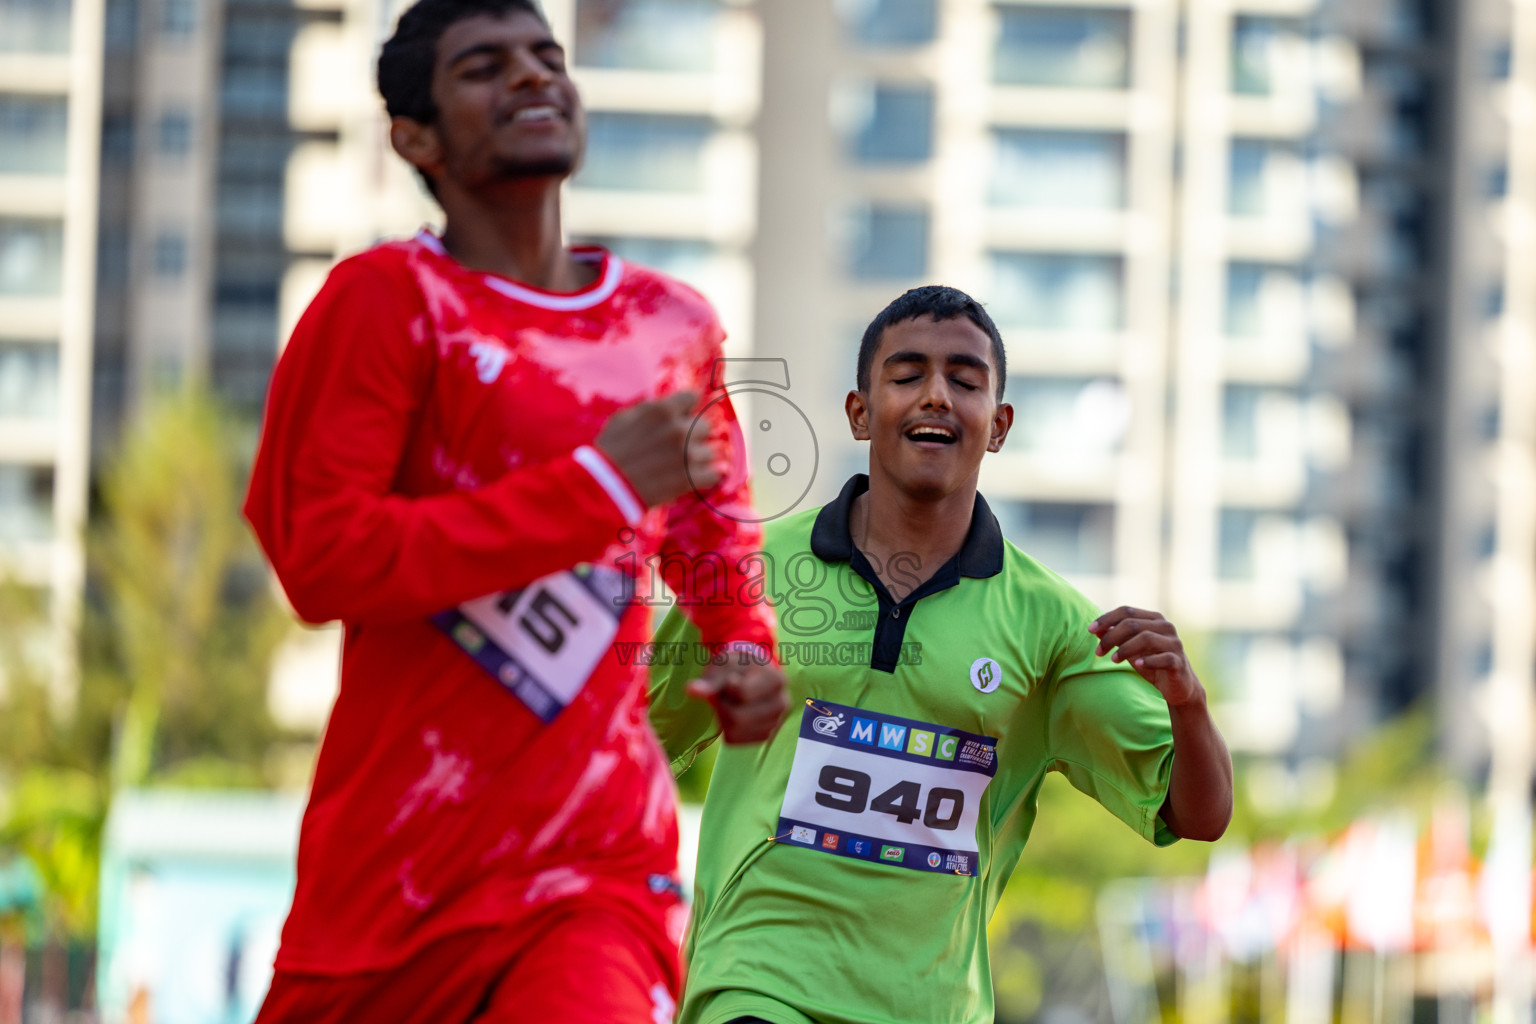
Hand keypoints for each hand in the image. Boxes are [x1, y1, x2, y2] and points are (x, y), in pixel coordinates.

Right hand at [594, 392, 719, 506]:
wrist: (605, 485)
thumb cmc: (611, 450)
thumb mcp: (625, 417)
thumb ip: (652, 408)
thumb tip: (673, 404)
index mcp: (663, 410)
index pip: (693, 397)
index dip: (686, 409)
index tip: (681, 418)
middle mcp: (679, 429)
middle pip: (705, 426)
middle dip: (694, 435)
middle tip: (677, 448)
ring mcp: (687, 454)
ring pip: (710, 451)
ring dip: (698, 459)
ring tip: (678, 466)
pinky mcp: (690, 479)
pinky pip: (714, 474)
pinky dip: (705, 478)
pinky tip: (691, 478)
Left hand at [686, 658, 788, 744]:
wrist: (750, 674)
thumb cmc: (737, 666)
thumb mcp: (724, 665)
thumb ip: (709, 679)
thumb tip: (690, 690)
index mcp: (776, 679)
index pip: (742, 694)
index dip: (727, 688)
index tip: (732, 680)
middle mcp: (782, 703)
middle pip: (738, 717)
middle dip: (723, 705)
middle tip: (726, 694)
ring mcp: (776, 722)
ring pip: (735, 730)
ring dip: (724, 717)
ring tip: (731, 702)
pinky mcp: (765, 735)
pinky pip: (735, 740)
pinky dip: (727, 728)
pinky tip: (734, 713)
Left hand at [1088, 606, 1203, 707]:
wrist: (1177, 685)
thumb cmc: (1151, 661)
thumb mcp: (1130, 648)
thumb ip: (1115, 637)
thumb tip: (1095, 629)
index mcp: (1154, 619)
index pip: (1126, 611)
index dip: (1106, 619)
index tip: (1090, 630)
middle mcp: (1166, 627)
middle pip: (1132, 624)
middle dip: (1111, 637)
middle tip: (1098, 652)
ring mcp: (1174, 644)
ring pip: (1146, 638)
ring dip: (1125, 648)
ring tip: (1113, 660)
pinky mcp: (1179, 662)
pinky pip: (1164, 658)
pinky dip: (1148, 661)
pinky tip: (1138, 665)